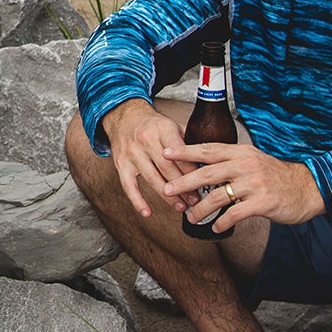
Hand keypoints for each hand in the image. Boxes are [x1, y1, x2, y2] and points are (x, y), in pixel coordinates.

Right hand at [100, 99, 196, 218]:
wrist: (125, 118)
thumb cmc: (154, 126)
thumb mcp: (173, 125)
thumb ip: (189, 140)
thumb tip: (209, 159)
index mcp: (163, 130)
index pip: (180, 152)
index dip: (191, 170)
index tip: (203, 183)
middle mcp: (146, 141)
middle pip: (167, 168)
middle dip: (183, 186)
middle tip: (196, 200)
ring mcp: (132, 154)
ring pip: (151, 179)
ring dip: (167, 197)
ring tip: (181, 207)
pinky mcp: (121, 165)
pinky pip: (129, 186)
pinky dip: (138, 201)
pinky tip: (148, 213)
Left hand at [162, 142, 324, 230]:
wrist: (308, 188)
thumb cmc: (278, 177)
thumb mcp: (255, 162)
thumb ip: (233, 163)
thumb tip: (205, 168)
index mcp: (243, 153)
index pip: (209, 150)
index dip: (186, 151)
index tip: (166, 152)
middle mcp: (247, 165)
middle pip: (208, 173)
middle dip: (184, 182)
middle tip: (167, 190)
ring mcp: (255, 184)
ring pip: (218, 196)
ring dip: (200, 209)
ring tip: (191, 217)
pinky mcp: (263, 202)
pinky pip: (234, 214)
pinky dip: (221, 223)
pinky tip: (215, 229)